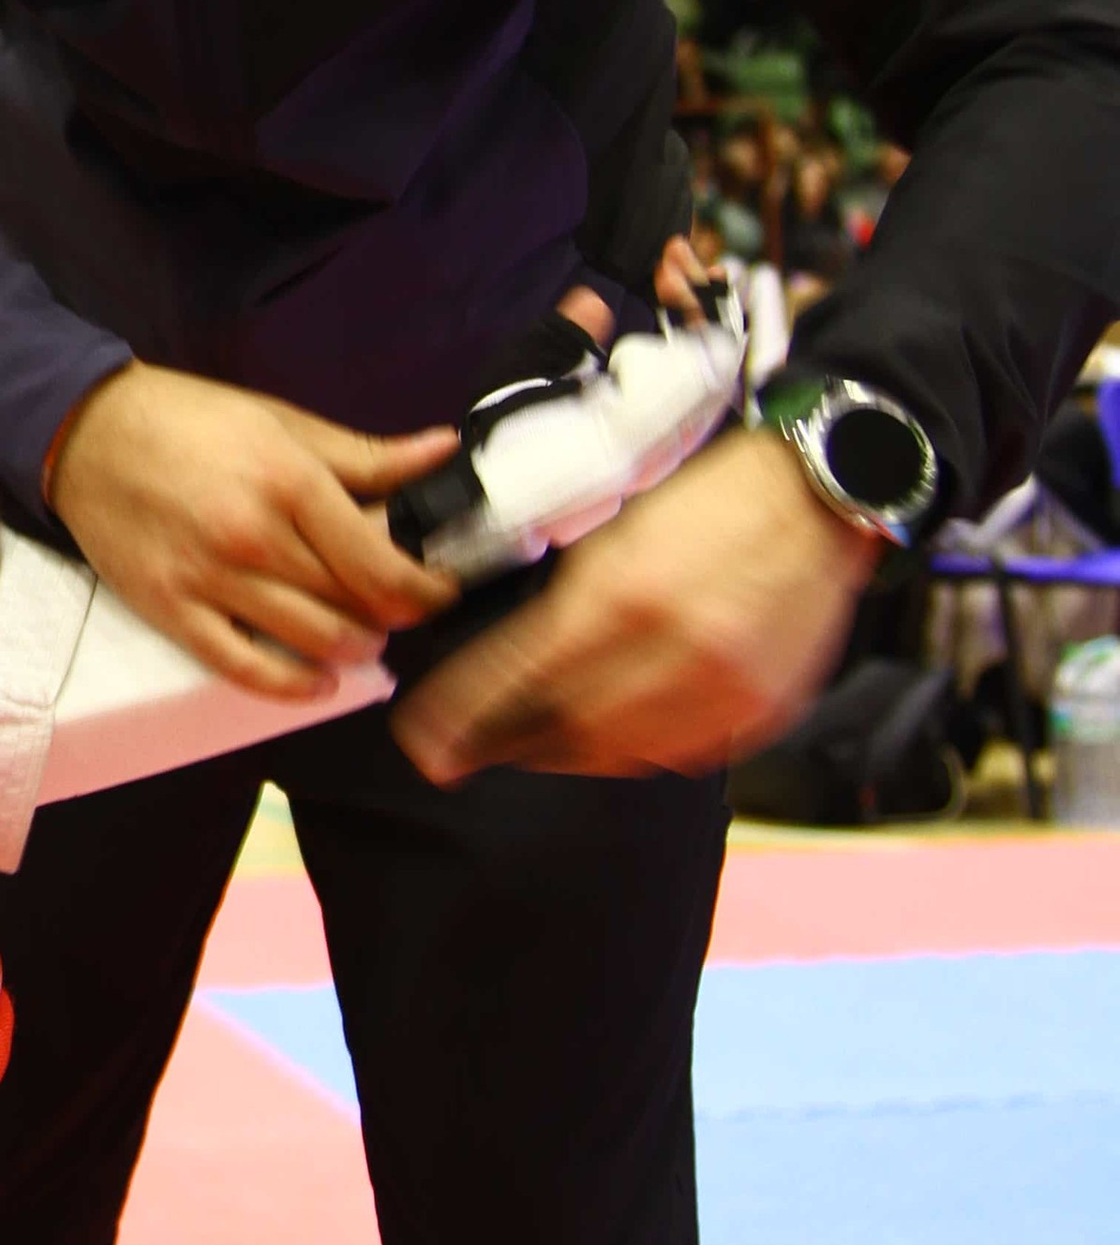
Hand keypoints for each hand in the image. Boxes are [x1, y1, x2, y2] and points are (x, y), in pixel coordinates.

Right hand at [48, 360, 460, 696]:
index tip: (440, 591)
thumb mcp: (281, 423)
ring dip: (352, 650)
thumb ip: (364, 453)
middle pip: (352, 605)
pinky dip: (292, 686)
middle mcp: (253, 537)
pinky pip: (243, 669)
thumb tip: (441, 452)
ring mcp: (210, 580)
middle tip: (401, 610)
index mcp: (288, 482)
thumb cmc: (188, 420)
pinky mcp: (172, 611)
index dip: (425, 590)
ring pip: (310, 641)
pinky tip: (318, 683)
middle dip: (392, 616)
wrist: (85, 433)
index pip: (380, 564)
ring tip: (362, 637)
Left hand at [394, 423, 879, 783]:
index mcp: (626, 594)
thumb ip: (563, 584)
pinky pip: (674, 754)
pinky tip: (597, 736)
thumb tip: (499, 638)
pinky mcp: (759, 713)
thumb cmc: (710, 491)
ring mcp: (723, 692)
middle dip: (501, 743)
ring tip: (520, 745)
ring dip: (558, 753)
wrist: (821, 493)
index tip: (422, 741)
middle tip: (457, 751)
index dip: (463, 715)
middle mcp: (674, 653)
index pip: (520, 676)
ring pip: (616, 751)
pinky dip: (625, 750)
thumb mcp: (616, 518)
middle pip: (563, 728)